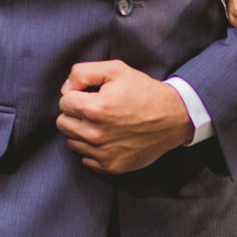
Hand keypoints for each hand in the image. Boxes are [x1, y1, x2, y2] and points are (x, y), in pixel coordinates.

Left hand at [57, 60, 193, 173]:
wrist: (173, 118)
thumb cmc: (145, 92)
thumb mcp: (116, 70)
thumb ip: (83, 73)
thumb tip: (65, 89)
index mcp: (95, 108)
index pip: (64, 103)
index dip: (77, 96)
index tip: (93, 96)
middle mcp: (95, 134)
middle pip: (63, 124)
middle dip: (75, 114)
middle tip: (96, 110)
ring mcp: (103, 153)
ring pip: (72, 142)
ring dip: (82, 132)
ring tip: (103, 124)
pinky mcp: (110, 166)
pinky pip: (86, 159)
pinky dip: (92, 149)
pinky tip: (108, 138)